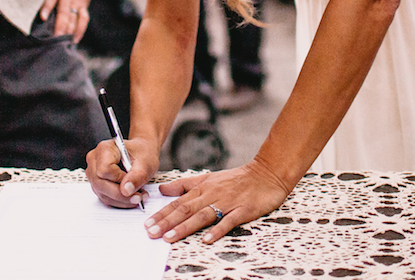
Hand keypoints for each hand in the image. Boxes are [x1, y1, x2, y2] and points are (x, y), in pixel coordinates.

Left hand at [42, 0, 99, 41]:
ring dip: (68, 31)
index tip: (42, 18)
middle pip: (64, 12)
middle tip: (53, 40)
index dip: (47, 7)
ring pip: (74, 18)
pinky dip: (80, 30)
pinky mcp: (84, 2)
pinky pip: (84, 18)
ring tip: (62, 44)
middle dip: (59, 26)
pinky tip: (74, 40)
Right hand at [86, 136, 157, 208]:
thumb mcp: (145, 163)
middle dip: (121, 195)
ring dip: (122, 200)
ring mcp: (93, 173)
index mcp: (104, 148)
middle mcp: (95, 160)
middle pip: (101, 184)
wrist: (141, 154)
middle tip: (139, 197)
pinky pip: (105, 197)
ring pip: (103, 194)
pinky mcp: (97, 184)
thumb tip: (126, 190)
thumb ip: (137, 176)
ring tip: (138, 197)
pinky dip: (119, 201)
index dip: (119, 180)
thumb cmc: (142, 153)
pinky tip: (131, 197)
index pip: (105, 170)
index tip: (133, 183)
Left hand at [146, 160, 292, 244]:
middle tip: (151, 233)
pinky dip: (217, 230)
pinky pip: (228, 221)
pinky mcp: (243, 210)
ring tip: (169, 238)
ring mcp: (227, 203)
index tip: (147, 224)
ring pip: (202, 216)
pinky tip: (207, 240)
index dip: (162, 214)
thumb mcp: (208, 178)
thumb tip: (163, 189)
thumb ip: (185, 184)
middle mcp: (212, 195)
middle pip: (186, 210)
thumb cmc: (237, 178)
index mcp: (202, 188)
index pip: (178, 202)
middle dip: (166, 222)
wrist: (267, 173)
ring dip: (185, 227)